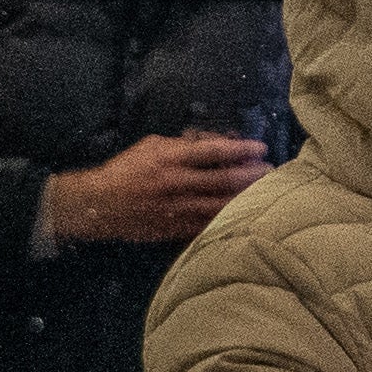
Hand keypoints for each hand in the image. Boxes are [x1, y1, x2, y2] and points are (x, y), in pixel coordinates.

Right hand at [42, 128, 269, 251]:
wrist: (99, 205)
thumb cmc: (125, 170)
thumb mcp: (151, 145)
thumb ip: (182, 144)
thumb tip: (212, 142)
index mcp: (169, 158)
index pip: (212, 151)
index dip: (239, 148)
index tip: (260, 147)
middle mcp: (176, 183)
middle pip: (222, 179)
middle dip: (250, 175)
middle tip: (271, 171)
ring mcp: (176, 208)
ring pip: (219, 204)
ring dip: (244, 198)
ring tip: (265, 193)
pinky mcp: (174, 228)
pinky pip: (206, 224)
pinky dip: (226, 219)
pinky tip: (244, 215)